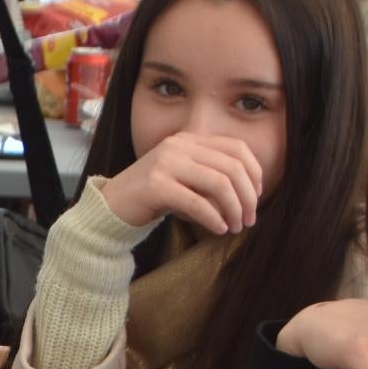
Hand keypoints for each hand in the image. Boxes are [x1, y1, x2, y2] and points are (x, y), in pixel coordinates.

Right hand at [97, 131, 263, 234]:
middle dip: (247, 197)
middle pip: (232, 167)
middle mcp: (178, 145)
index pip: (236, 148)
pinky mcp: (155, 185)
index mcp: (188, 139)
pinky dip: (213, 218)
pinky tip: (218, 229)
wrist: (111, 207)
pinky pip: (196, 202)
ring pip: (219, 184)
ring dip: (234, 209)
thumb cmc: (153, 197)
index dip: (255, 173)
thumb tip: (251, 193)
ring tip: (235, 227)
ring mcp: (165, 163)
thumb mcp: (185, 179)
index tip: (257, 197)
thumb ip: (211, 176)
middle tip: (249, 219)